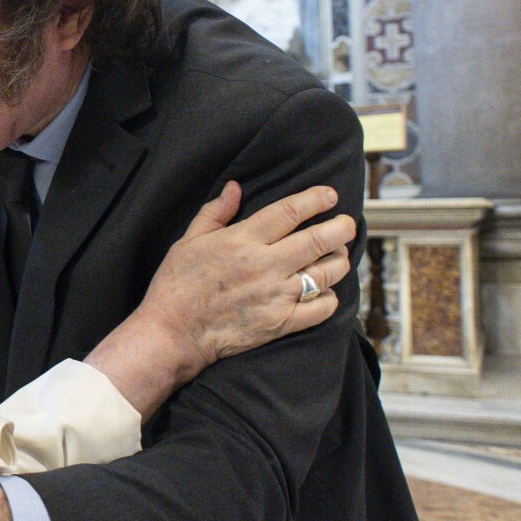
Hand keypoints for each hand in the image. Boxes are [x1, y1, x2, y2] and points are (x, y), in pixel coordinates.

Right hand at [137, 181, 353, 369]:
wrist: (173, 332)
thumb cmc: (176, 284)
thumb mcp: (188, 240)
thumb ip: (215, 212)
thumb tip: (236, 187)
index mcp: (243, 239)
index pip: (291, 211)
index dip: (316, 199)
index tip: (330, 196)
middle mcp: (265, 264)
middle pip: (320, 239)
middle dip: (342, 227)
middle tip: (347, 224)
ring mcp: (276, 295)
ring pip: (327, 273)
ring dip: (340, 260)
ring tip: (339, 254)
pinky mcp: (281, 323)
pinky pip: (321, 309)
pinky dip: (330, 298)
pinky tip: (325, 291)